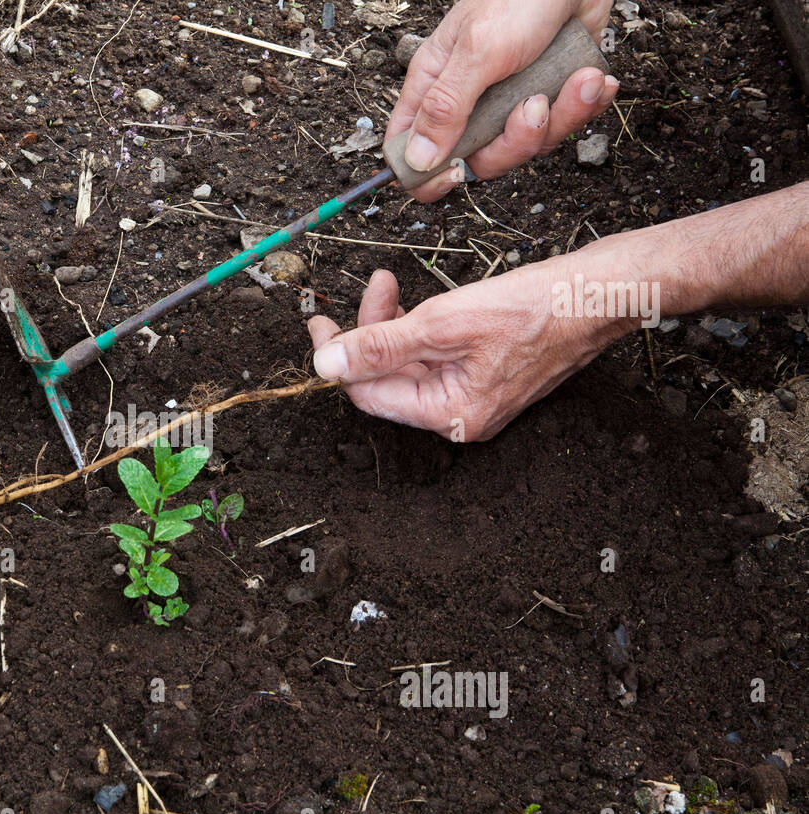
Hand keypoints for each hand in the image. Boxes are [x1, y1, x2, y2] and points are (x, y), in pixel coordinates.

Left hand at [307, 262, 633, 440]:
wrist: (605, 290)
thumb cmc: (541, 307)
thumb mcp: (446, 322)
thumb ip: (380, 345)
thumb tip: (326, 365)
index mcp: (451, 415)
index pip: (370, 394)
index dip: (340, 357)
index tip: (321, 321)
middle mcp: (461, 415)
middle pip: (389, 379)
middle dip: (370, 332)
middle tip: (372, 288)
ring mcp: (476, 395)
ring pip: (411, 364)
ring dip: (393, 325)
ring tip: (391, 285)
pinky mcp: (488, 371)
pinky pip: (437, 356)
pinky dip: (420, 328)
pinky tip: (418, 301)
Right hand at [389, 0, 617, 201]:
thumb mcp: (478, 52)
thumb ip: (446, 107)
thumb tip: (416, 159)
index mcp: (437, 87)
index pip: (410, 150)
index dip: (427, 174)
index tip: (454, 173)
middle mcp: (470, 102)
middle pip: (478, 161)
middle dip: (515, 143)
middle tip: (534, 108)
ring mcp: (510, 101)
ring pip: (525, 147)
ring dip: (562, 117)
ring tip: (580, 80)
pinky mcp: (549, 96)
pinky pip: (561, 127)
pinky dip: (584, 106)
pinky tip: (593, 79)